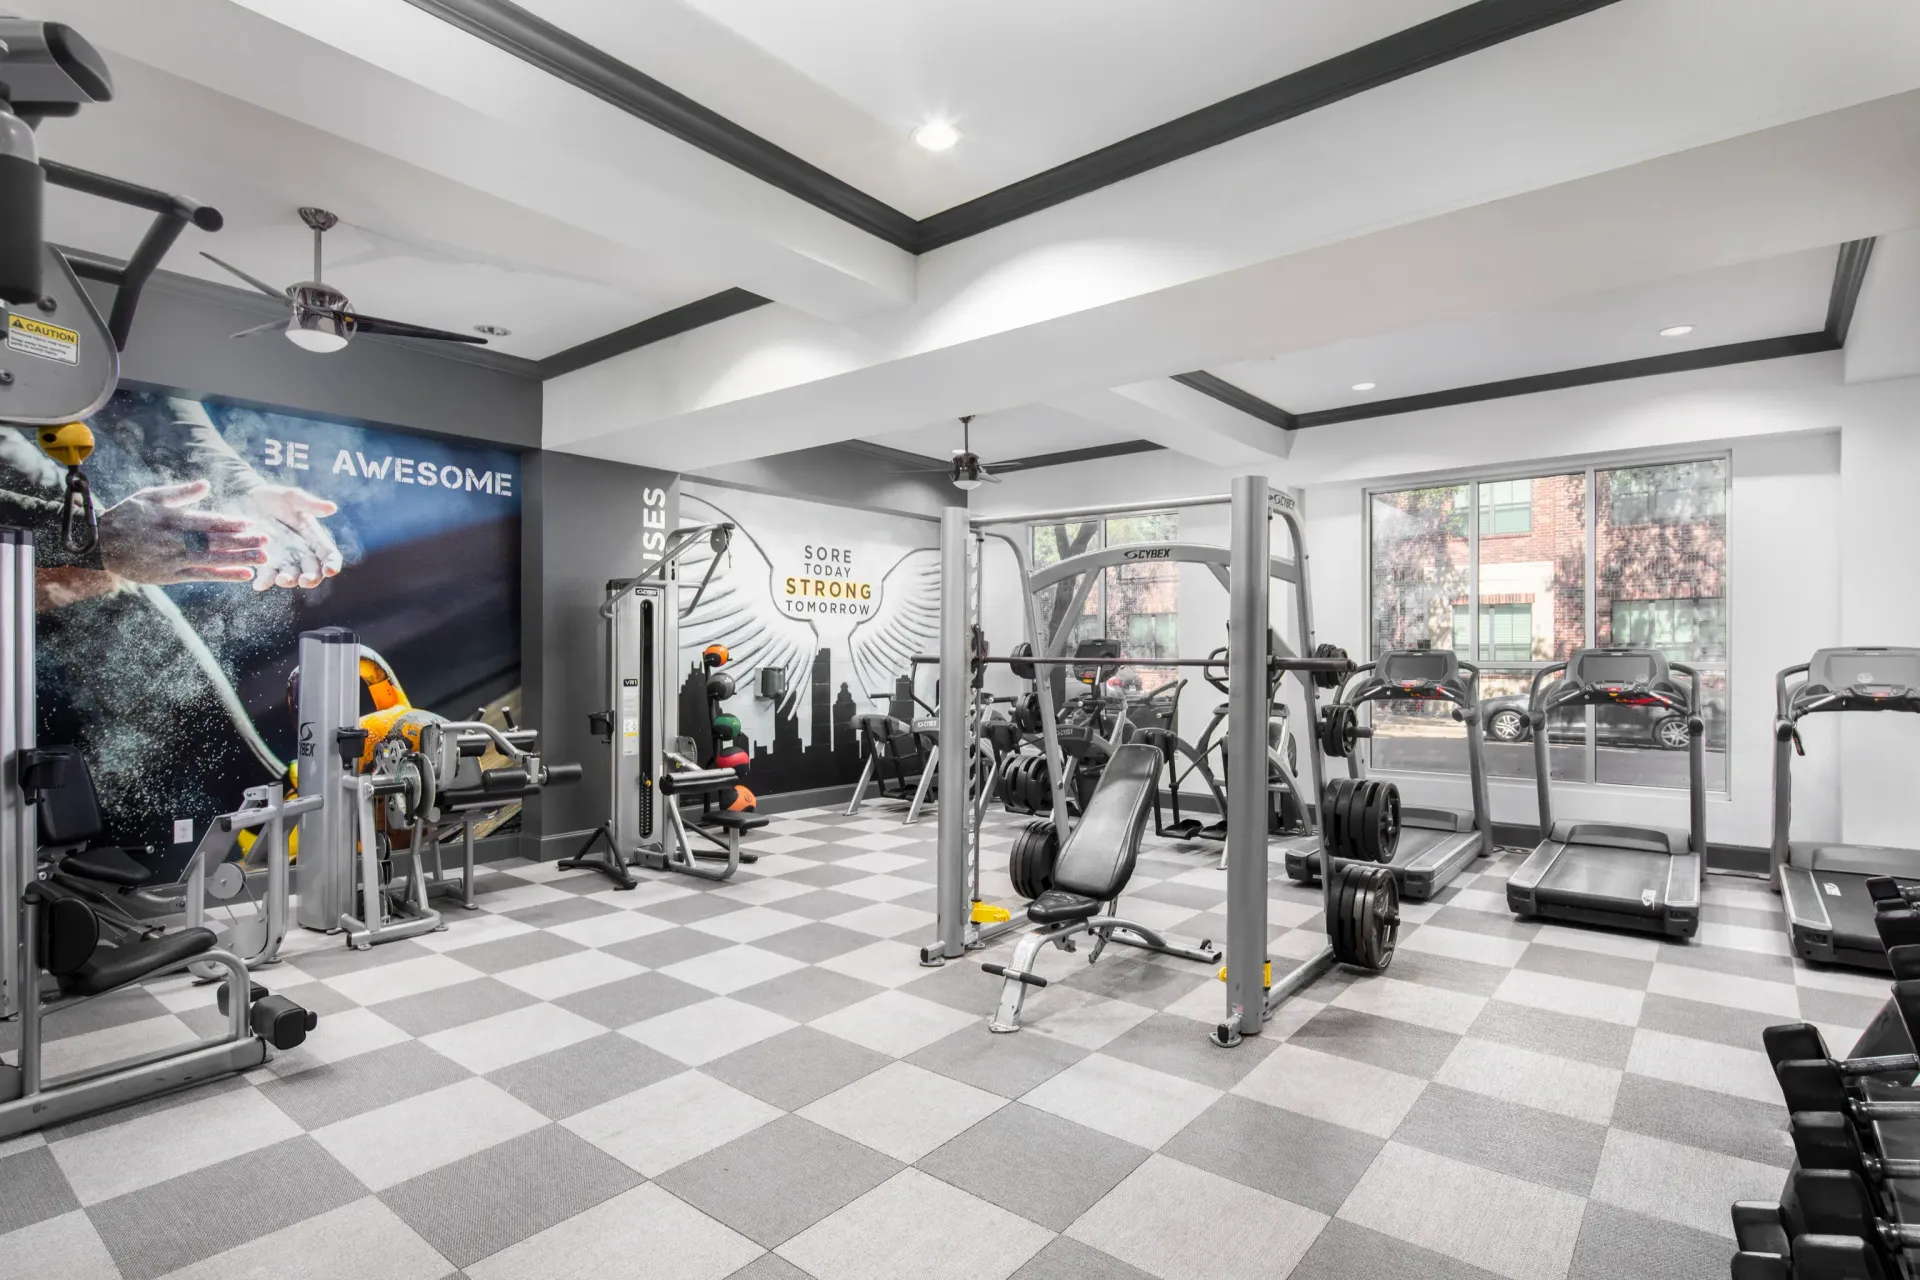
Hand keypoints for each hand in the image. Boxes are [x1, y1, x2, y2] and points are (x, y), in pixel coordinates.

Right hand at [98, 480, 266, 584]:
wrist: (100, 544)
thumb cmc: (127, 516)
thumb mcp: (150, 497)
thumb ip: (180, 493)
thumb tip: (206, 485)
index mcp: (171, 519)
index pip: (206, 521)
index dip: (230, 523)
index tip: (251, 523)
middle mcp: (175, 540)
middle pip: (215, 541)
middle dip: (243, 541)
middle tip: (267, 540)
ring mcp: (174, 559)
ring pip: (213, 559)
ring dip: (240, 559)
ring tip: (264, 558)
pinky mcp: (171, 575)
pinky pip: (203, 575)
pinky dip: (224, 575)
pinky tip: (245, 575)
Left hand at [240, 485, 342, 590]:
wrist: (243, 499)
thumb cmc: (272, 497)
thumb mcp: (291, 497)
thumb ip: (310, 504)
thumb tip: (332, 508)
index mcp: (313, 537)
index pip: (328, 555)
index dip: (332, 564)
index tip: (329, 570)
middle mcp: (301, 552)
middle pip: (312, 571)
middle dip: (311, 578)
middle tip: (305, 580)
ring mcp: (282, 559)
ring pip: (291, 576)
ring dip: (288, 580)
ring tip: (281, 579)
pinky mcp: (263, 562)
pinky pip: (266, 575)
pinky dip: (264, 581)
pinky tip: (259, 584)